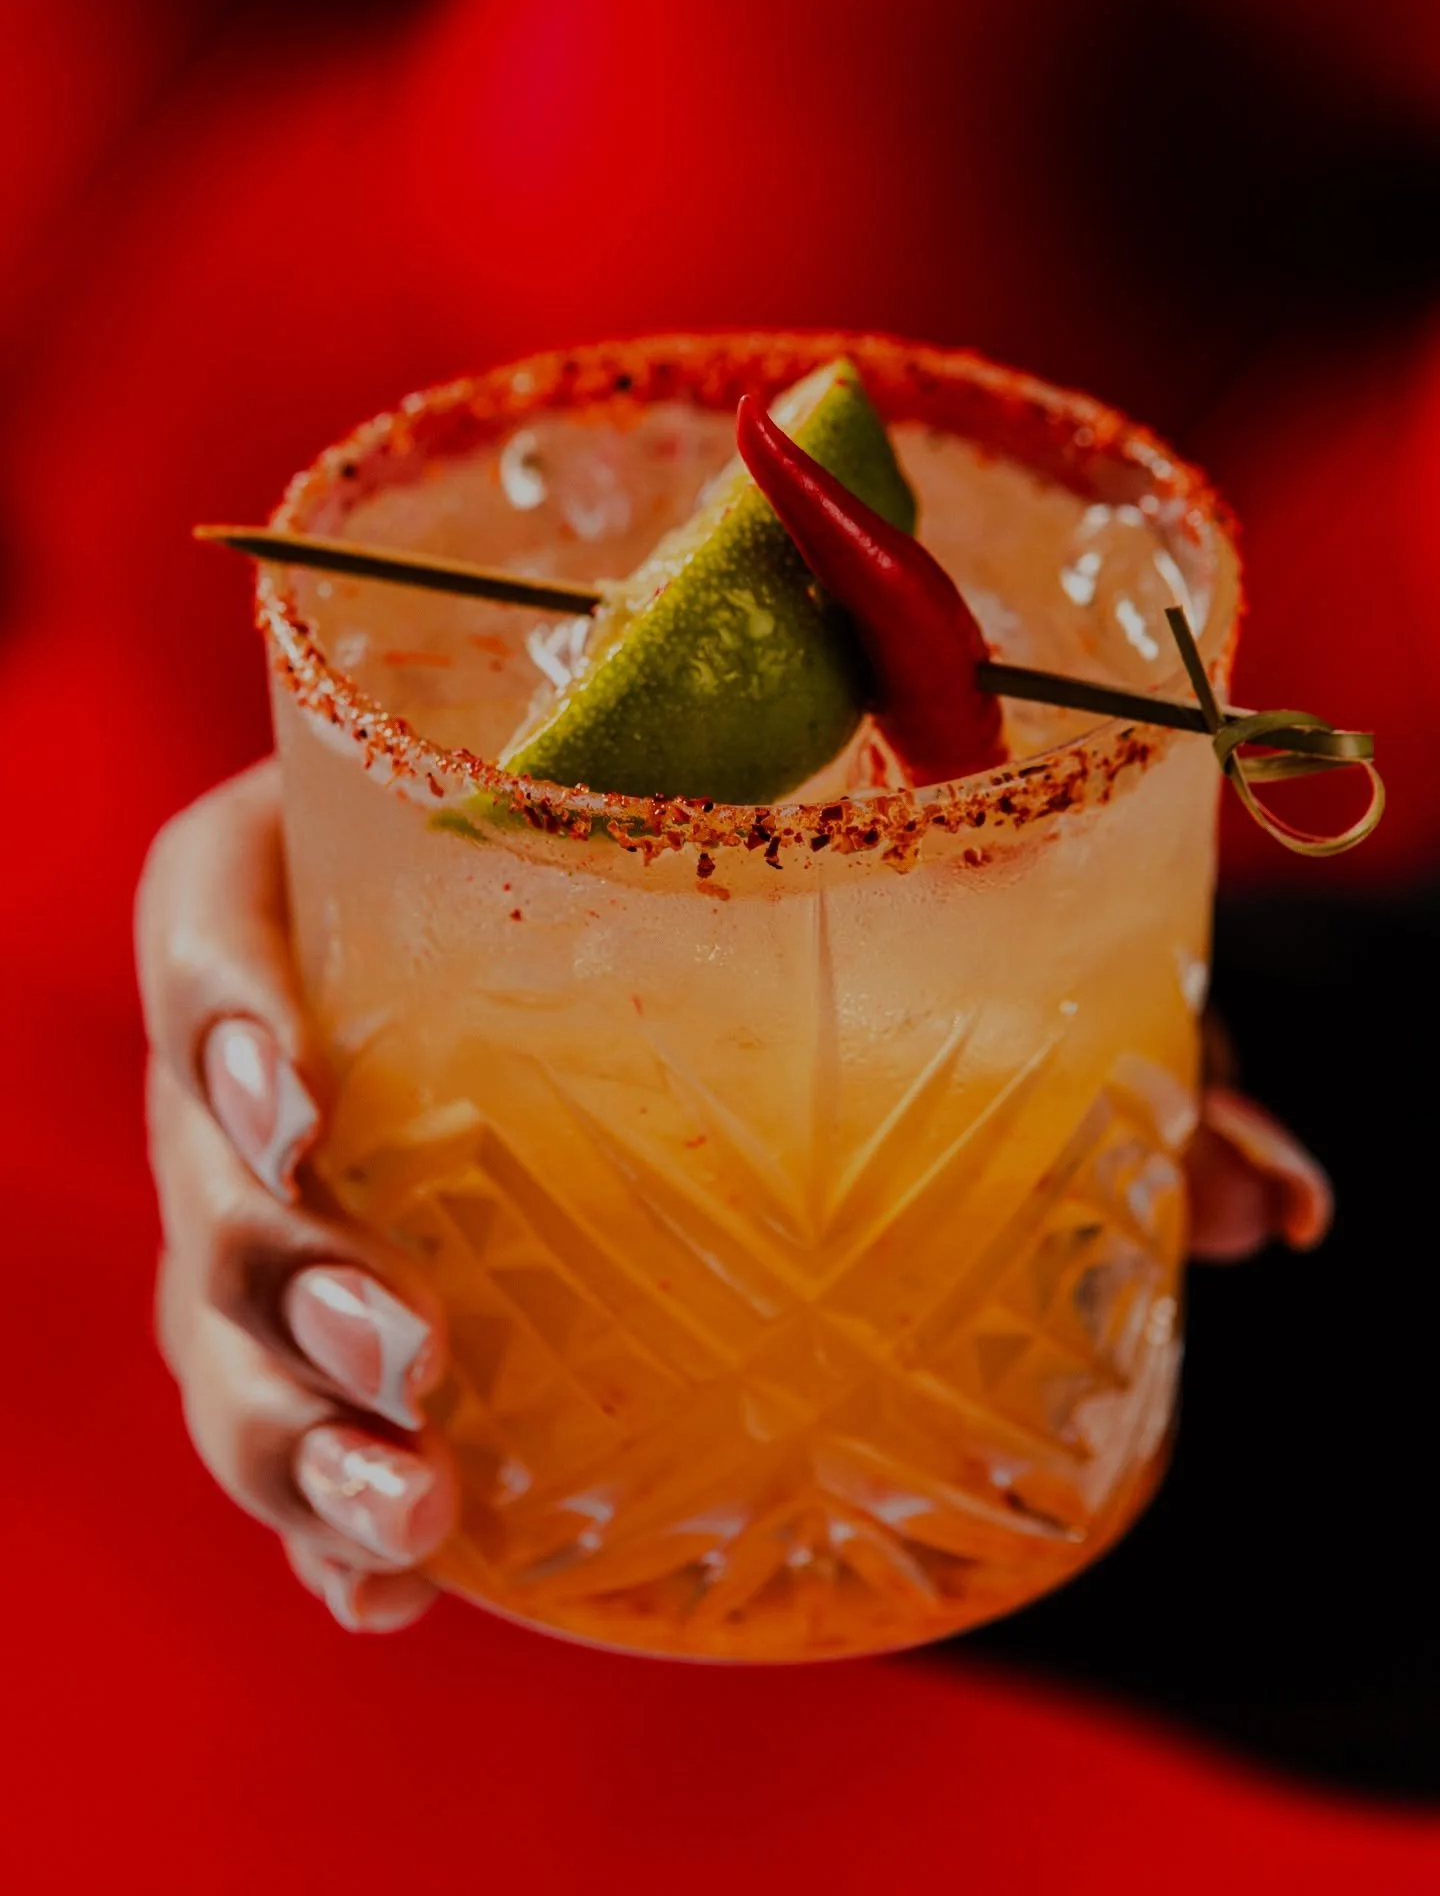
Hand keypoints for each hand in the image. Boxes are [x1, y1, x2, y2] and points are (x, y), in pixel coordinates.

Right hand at [136, 759, 1331, 1632]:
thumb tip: (1271, 1205)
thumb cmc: (776, 930)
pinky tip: (389, 1589)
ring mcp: (288, 1203)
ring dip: (287, 1430)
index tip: (309, 1097)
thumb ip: (1067, 1041)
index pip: (210, 916)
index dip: (216, 1007)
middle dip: (276, 1268)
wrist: (693, 1009)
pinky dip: (316, 1518)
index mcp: (359, 880)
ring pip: (219, 1324)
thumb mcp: (892, 942)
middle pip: (207, 1162)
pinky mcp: (328, 1322)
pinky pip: (275, 1427)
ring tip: (413, 1512)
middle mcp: (296, 1045)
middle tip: (415, 1348)